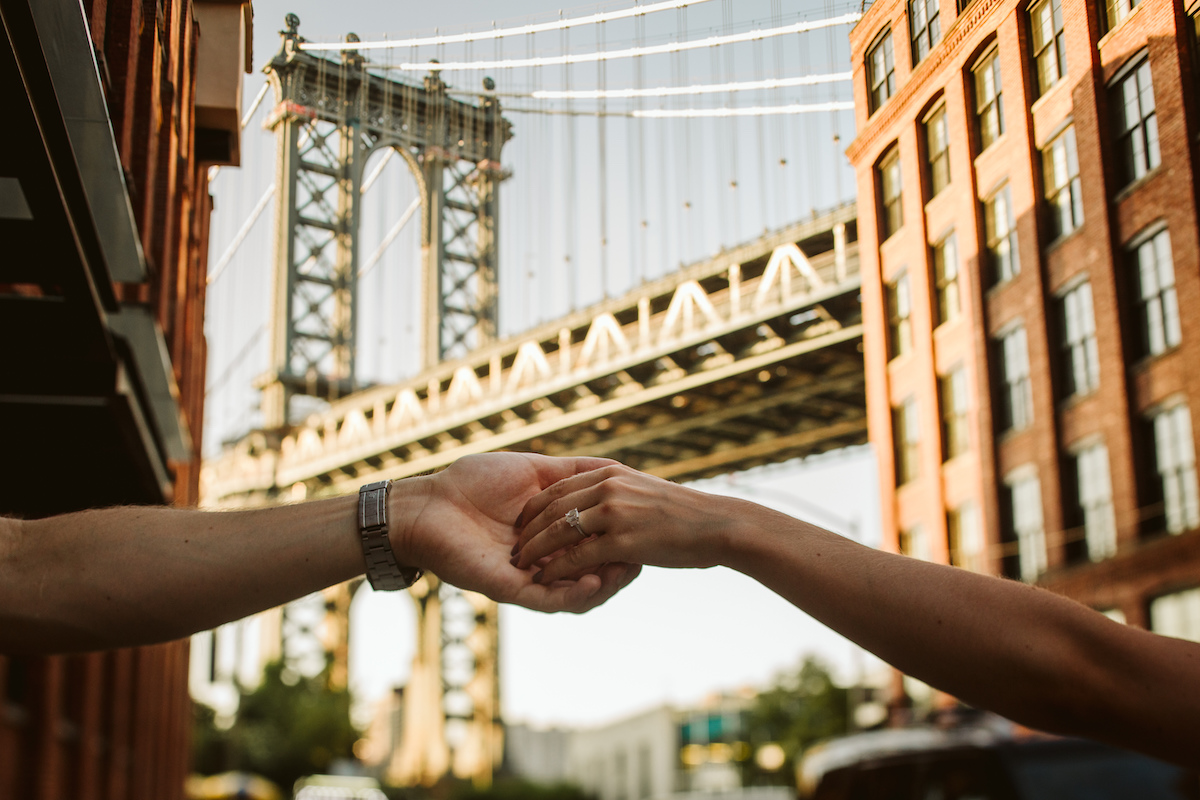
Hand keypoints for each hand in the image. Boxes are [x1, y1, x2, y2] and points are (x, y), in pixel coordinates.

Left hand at [395, 452, 640, 612]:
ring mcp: (528, 578)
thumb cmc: (473, 482)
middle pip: (593, 575)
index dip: (622, 540)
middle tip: (643, 559)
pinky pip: (549, 600)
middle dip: (620, 569)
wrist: (429, 504)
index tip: (648, 530)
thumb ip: (571, 472)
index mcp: (551, 535)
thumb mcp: (534, 469)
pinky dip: (574, 594)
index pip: (596, 545)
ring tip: (624, 572)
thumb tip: (614, 465)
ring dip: (603, 585)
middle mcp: (544, 560)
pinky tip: (594, 580)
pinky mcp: (510, 589)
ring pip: (576, 594)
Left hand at [510, 462, 742, 581]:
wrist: (718, 525)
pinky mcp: (621, 541)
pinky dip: (554, 569)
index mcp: (611, 474)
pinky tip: (541, 579)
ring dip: (533, 548)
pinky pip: (576, 556)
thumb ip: (621, 492)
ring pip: (558, 530)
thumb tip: (603, 499)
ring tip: (517, 562)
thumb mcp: (647, 491)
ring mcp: (614, 513)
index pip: (560, 487)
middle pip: (552, 506)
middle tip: (511, 544)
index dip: (537, 505)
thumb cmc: (687, 513)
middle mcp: (608, 488)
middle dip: (528, 527)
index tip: (521, 520)